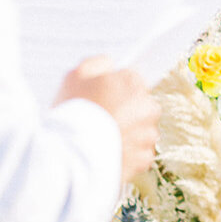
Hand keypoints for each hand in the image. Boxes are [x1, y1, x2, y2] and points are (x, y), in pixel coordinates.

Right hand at [54, 58, 159, 183]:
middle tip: (103, 120)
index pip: (132, 80)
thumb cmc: (72, 113)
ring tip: (103, 138)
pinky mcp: (145, 157)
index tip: (104, 99)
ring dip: (128, 133)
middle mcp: (148, 106)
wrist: (72, 154)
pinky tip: (108, 152)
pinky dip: (127, 154)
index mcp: (133, 83)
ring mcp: (148, 134)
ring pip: (142, 130)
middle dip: (127, 111)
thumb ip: (97, 64)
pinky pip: (139, 153)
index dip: (116, 90)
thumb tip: (110, 64)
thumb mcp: (75, 76)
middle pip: (141, 105)